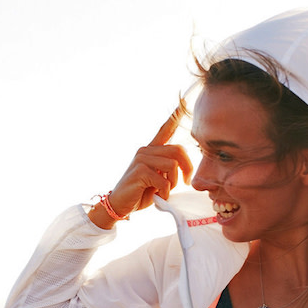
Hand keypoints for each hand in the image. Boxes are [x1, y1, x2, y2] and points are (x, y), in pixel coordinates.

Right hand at [95, 107, 193, 225]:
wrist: (121, 205)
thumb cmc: (141, 193)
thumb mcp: (158, 178)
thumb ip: (168, 169)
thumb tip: (184, 169)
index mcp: (151, 150)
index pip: (165, 129)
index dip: (174, 117)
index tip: (183, 102)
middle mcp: (146, 150)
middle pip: (178, 150)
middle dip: (187, 167)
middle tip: (186, 181)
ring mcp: (141, 159)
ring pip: (172, 165)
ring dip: (173, 182)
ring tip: (165, 190)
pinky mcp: (139, 170)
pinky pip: (164, 180)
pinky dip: (165, 192)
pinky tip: (157, 196)